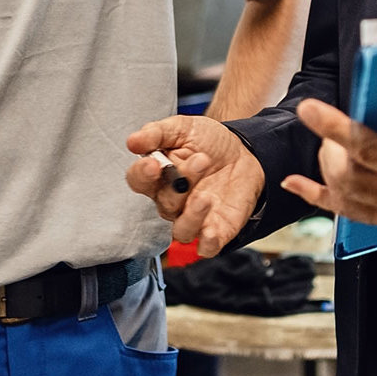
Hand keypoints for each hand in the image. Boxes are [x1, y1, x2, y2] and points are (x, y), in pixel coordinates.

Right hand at [126, 116, 265, 256]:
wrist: (244, 151)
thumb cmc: (208, 142)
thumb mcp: (182, 128)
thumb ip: (157, 133)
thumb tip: (132, 141)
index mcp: (158, 176)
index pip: (139, 181)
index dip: (142, 175)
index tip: (153, 164)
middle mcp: (171, 201)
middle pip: (165, 202)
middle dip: (181, 183)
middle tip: (201, 160)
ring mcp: (193, 218)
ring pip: (181, 231)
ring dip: (192, 216)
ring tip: (206, 197)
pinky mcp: (217, 230)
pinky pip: (206, 247)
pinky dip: (207, 243)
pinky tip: (211, 231)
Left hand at [280, 59, 376, 235]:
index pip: (371, 150)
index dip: (336, 129)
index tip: (310, 109)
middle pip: (349, 175)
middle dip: (329, 146)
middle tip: (326, 124)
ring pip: (344, 196)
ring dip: (325, 169)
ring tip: (325, 144)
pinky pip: (347, 214)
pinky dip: (318, 198)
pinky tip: (296, 185)